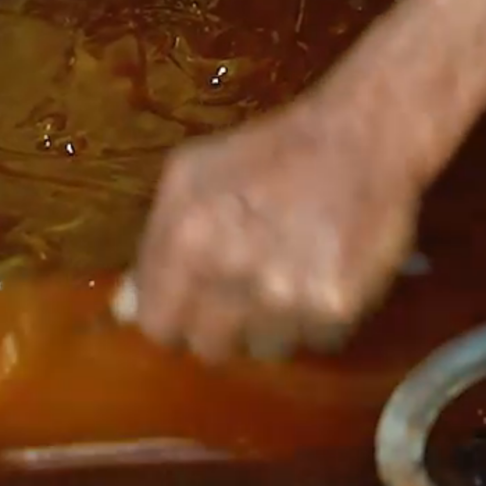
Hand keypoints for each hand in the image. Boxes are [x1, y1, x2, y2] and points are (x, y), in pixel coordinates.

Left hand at [119, 91, 423, 362]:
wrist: (361, 136)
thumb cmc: (269, 150)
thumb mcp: (192, 174)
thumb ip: (155, 243)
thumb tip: (124, 311)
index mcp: (189, 237)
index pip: (158, 325)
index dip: (175, 314)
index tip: (194, 300)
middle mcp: (232, 273)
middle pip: (209, 348)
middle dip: (223, 323)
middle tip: (247, 286)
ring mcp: (285, 296)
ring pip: (265, 350)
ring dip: (273, 323)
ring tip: (292, 272)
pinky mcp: (335, 307)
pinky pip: (315, 342)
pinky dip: (318, 318)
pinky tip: (325, 272)